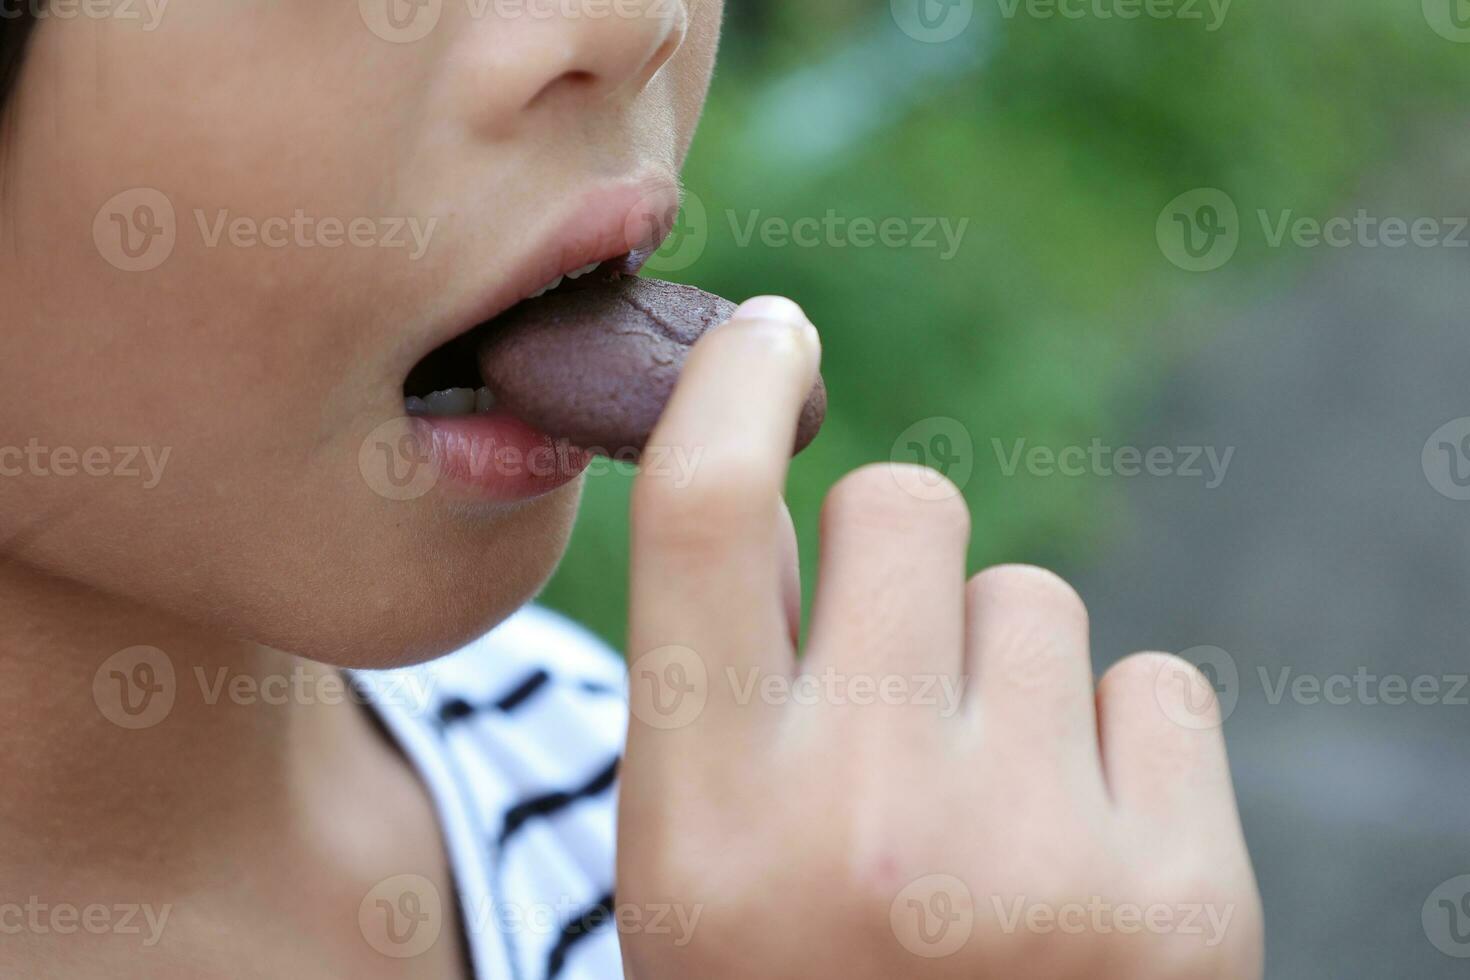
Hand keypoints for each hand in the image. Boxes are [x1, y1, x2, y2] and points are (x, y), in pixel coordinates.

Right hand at [617, 296, 1262, 979]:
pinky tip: (1082, 852)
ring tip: (983, 816)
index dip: (735, 383)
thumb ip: (720, 687)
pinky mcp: (1183, 895)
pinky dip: (1119, 744)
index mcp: (703, 828)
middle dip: (899, 562)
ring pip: (1034, 600)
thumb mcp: (699, 869)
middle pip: (909, 507)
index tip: (772, 338)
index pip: (707, 514)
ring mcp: (1036, 862)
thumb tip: (779, 485)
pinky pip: (1158, 684)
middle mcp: (865, 832)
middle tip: (892, 681)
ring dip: (1005, 675)